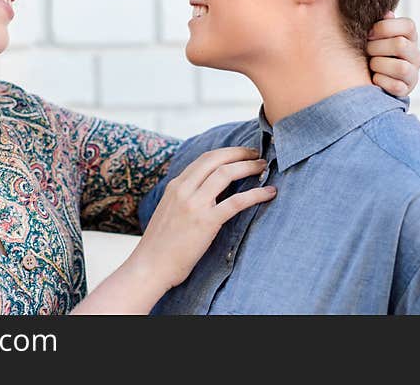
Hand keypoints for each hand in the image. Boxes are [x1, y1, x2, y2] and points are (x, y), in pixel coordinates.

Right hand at [128, 146, 275, 289]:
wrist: (150, 267)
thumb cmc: (160, 245)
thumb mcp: (169, 211)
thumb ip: (184, 198)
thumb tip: (205, 192)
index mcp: (175, 186)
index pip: (204, 158)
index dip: (226, 152)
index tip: (242, 153)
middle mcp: (184, 189)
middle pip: (216, 159)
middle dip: (239, 153)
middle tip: (256, 154)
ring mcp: (194, 205)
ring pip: (226, 173)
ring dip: (249, 167)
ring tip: (264, 167)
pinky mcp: (206, 222)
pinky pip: (236, 202)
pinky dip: (256, 194)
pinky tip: (269, 192)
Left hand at [366, 11, 419, 96]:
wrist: (370, 79)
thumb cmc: (373, 52)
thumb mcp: (376, 36)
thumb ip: (381, 24)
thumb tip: (387, 13)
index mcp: (409, 37)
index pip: (408, 25)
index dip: (385, 28)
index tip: (369, 34)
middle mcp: (415, 55)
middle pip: (400, 45)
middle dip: (376, 48)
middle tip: (367, 51)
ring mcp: (413, 74)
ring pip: (400, 67)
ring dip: (378, 65)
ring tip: (371, 65)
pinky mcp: (406, 90)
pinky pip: (395, 86)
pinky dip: (380, 82)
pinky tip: (374, 79)